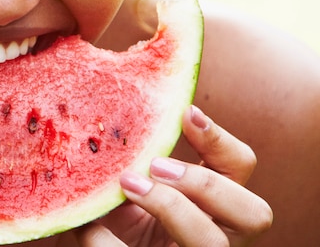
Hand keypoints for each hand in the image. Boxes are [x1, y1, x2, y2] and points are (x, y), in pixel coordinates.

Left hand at [72, 105, 271, 245]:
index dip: (221, 141)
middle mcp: (218, 235)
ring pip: (214, 242)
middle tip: (155, 164)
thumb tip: (105, 126)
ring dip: (172, 209)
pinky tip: (93, 228)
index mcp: (212, 205)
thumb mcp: (120, 190)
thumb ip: (126, 163)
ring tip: (130, 186)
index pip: (240, 168)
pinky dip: (114, 242)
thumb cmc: (115, 223)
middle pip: (253, 213)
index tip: (187, 113)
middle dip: (206, 183)